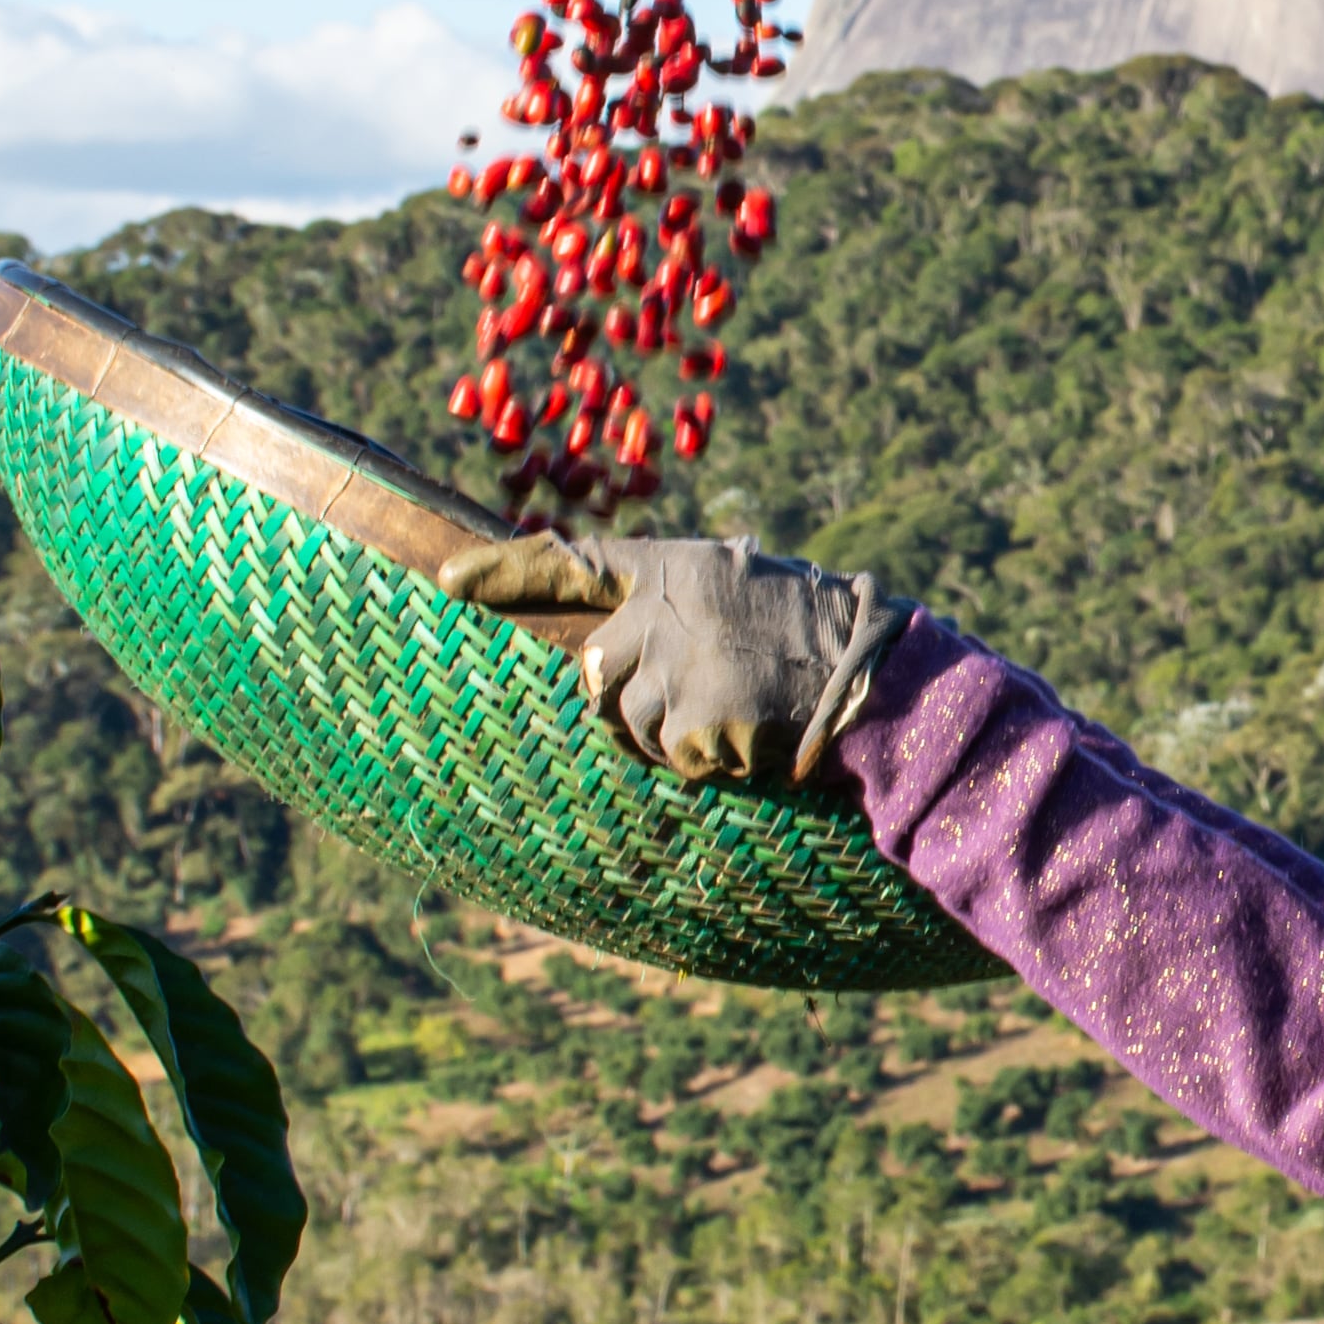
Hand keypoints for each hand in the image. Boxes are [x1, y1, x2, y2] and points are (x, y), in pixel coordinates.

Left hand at [439, 529, 909, 786]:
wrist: (873, 676)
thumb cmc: (812, 631)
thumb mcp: (739, 590)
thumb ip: (672, 608)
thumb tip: (605, 651)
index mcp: (676, 569)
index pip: (574, 563)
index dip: (509, 571)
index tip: (450, 579)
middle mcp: (662, 615)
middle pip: (597, 670)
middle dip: (630, 694)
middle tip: (695, 693)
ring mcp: (676, 672)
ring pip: (630, 724)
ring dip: (672, 733)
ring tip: (736, 709)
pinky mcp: (694, 725)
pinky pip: (675, 759)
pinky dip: (708, 760)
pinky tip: (752, 734)